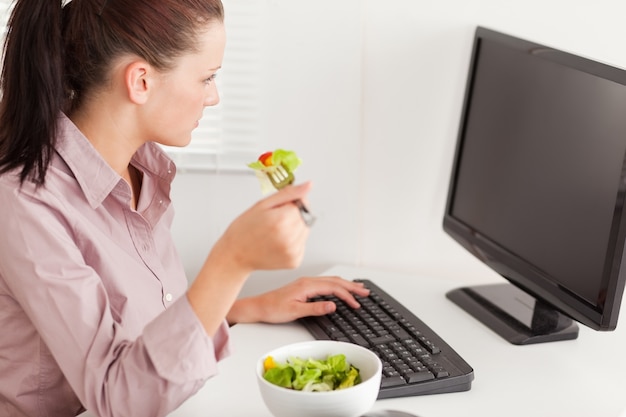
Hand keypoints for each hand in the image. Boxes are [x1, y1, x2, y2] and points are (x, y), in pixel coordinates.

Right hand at [214, 182, 312, 272]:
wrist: (235, 255)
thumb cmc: (244, 230)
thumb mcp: (263, 204)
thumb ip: (288, 194)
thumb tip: (308, 185)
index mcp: (281, 221)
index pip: (302, 203)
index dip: (289, 204)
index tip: (276, 211)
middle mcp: (289, 238)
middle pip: (305, 217)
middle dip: (293, 216)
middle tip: (274, 223)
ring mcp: (293, 251)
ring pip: (305, 230)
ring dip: (294, 229)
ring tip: (275, 233)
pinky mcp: (294, 260)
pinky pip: (302, 244)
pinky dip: (293, 241)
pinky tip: (278, 242)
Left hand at [228, 276, 370, 323]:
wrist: (258, 307)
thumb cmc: (273, 309)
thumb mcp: (295, 312)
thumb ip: (315, 308)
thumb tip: (333, 306)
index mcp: (307, 285)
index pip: (334, 288)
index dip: (347, 296)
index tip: (357, 304)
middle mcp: (307, 281)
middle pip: (335, 281)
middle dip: (351, 286)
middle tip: (365, 292)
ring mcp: (305, 283)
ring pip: (331, 281)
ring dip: (345, 285)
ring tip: (357, 289)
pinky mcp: (303, 287)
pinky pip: (325, 283)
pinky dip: (336, 285)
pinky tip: (339, 289)